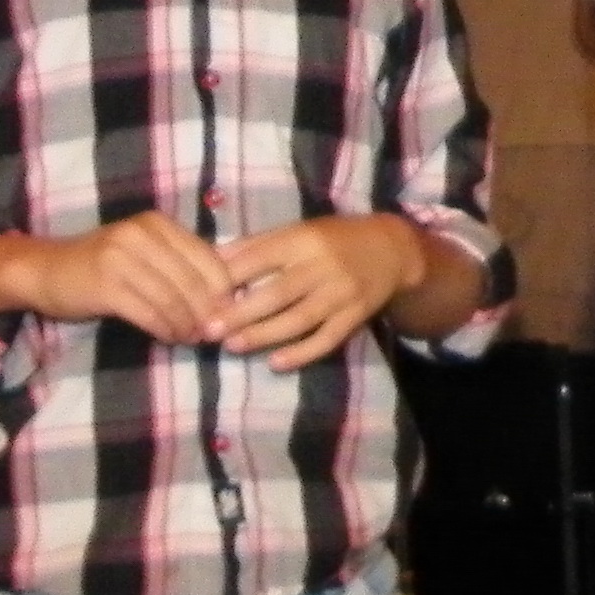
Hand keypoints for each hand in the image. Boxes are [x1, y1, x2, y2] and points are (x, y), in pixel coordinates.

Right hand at [14, 212, 239, 343]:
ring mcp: (121, 258)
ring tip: (193, 339)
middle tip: (213, 333)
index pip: (209, 257)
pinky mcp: (106, 285)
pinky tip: (170, 338)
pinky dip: (165, 329)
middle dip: (208, 312)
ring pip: (172, 300)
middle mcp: (142, 235)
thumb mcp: (145, 253)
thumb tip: (226, 295)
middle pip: (193, 281)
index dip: (224, 290)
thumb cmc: (103, 264)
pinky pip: (149, 313)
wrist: (45, 270)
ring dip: (187, 325)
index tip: (229, 313)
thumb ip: (180, 264)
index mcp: (159, 224)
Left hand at [212, 214, 428, 369]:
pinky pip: (327, 339)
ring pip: (299, 319)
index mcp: (304, 239)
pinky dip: (301, 353)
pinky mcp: (355, 316)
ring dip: (264, 334)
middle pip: (277, 293)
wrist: (393, 250)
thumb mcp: (299, 231)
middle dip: (240, 313)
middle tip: (208, 330)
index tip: (201, 298)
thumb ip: (258, 245)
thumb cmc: (334, 240)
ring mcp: (342, 293)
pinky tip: (276, 363)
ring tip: (233, 345)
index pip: (260, 258)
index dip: (229, 278)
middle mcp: (323, 266)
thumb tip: (211, 259)